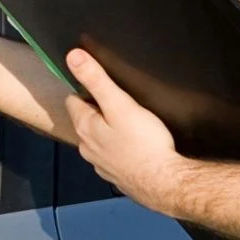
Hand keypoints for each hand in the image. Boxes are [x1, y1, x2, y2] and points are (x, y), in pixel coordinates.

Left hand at [64, 48, 185, 214]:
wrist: (166, 183)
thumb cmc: (145, 143)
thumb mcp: (120, 103)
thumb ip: (96, 80)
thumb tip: (73, 57)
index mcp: (85, 127)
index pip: (73, 100)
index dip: (85, 89)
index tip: (98, 84)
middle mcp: (88, 148)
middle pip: (85, 120)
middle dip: (96, 110)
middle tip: (118, 102)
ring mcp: (102, 164)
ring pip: (98, 141)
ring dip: (108, 131)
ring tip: (128, 123)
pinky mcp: (118, 176)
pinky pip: (112, 158)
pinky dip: (119, 150)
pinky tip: (134, 147)